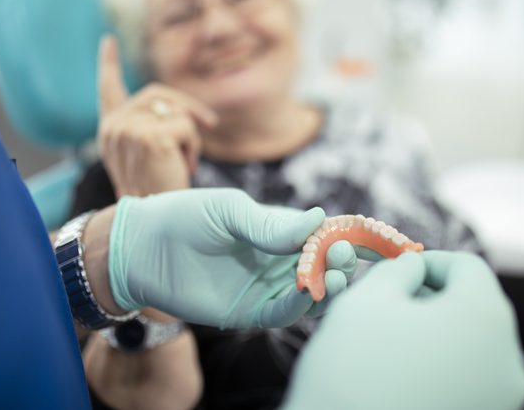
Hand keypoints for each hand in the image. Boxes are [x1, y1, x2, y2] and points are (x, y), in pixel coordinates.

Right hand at [97, 36, 217, 196]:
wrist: (154, 220)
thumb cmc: (158, 193)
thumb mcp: (149, 155)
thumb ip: (153, 128)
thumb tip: (187, 114)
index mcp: (110, 130)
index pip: (108, 90)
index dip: (109, 65)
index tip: (108, 42)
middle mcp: (114, 126)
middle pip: (157, 93)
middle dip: (188, 105)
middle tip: (211, 124)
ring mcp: (128, 128)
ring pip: (176, 111)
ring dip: (191, 135)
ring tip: (185, 162)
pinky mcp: (149, 135)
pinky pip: (187, 126)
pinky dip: (194, 146)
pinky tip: (185, 167)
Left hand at [107, 188, 356, 327]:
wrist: (142, 248)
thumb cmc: (186, 217)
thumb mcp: (230, 210)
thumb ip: (271, 223)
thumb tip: (320, 219)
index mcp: (281, 229)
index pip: (327, 232)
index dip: (354, 235)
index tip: (382, 237)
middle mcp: (280, 259)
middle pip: (325, 264)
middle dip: (342, 260)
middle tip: (342, 255)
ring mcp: (267, 286)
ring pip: (311, 292)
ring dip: (327, 286)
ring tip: (334, 276)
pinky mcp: (249, 311)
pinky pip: (283, 313)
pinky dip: (299, 306)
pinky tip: (306, 293)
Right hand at [283, 251, 523, 409]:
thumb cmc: (354, 368)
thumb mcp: (369, 297)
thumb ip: (399, 269)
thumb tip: (414, 267)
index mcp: (486, 318)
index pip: (468, 268)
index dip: (431, 260)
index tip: (399, 269)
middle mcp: (508, 362)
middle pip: (476, 307)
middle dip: (434, 296)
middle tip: (391, 302)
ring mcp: (501, 400)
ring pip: (473, 346)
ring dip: (437, 332)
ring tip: (392, 339)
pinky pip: (469, 380)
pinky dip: (441, 366)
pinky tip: (402, 372)